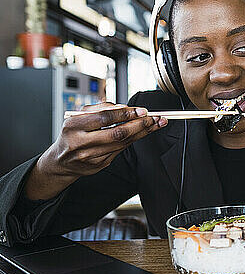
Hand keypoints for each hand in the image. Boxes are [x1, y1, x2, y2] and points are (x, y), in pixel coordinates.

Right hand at [27, 103, 167, 199]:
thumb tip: (124, 107)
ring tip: (155, 124)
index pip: (104, 118)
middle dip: (139, 125)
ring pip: (122, 143)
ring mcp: (90, 157)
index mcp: (73, 126)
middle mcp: (81, 143)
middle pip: (117, 133)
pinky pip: (120, 150)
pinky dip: (133, 140)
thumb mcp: (79, 116)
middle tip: (154, 118)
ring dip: (142, 133)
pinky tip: (143, 133)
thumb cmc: (73, 133)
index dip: (125, 114)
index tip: (141, 110)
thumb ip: (100, 108)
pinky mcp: (99, 165)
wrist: (61, 160)